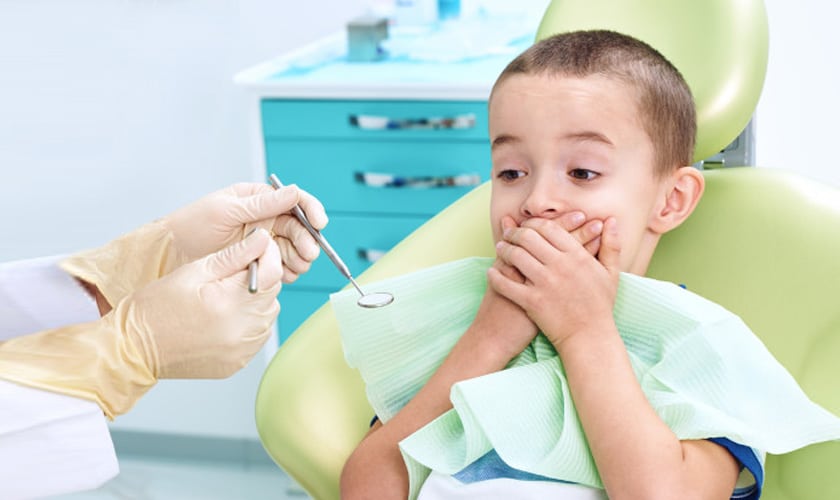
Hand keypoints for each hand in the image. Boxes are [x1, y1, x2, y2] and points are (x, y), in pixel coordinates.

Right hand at [126, 228, 282, 377]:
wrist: (134, 348)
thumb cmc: (157, 306)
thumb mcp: (193, 271)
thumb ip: (234, 255)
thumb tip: (263, 238)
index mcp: (229, 302)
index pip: (273, 272)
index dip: (268, 255)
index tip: (257, 249)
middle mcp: (241, 329)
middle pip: (273, 293)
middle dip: (260, 278)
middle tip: (233, 275)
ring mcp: (242, 349)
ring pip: (268, 314)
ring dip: (255, 301)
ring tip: (225, 298)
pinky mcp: (239, 362)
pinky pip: (258, 335)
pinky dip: (249, 323)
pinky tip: (225, 318)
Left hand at [163, 182, 327, 282]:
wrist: (171, 254)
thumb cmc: (192, 225)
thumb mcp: (227, 210)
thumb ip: (262, 204)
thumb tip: (294, 192)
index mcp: (259, 199)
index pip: (294, 201)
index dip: (310, 211)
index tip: (319, 223)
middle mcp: (265, 219)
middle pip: (298, 227)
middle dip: (306, 240)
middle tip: (308, 254)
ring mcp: (263, 241)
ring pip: (293, 248)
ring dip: (300, 257)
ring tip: (297, 267)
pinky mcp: (259, 260)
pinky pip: (282, 265)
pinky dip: (288, 270)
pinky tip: (286, 275)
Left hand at [489, 216, 620, 346]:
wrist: (590, 337)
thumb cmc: (601, 306)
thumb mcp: (611, 274)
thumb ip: (611, 245)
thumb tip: (611, 221)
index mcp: (577, 256)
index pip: (549, 228)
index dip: (534, 223)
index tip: (527, 226)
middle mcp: (560, 265)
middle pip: (528, 238)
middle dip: (515, 233)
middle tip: (509, 234)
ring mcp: (544, 283)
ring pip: (516, 256)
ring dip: (504, 249)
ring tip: (500, 248)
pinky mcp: (532, 301)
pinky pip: (507, 283)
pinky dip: (495, 276)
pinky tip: (491, 272)